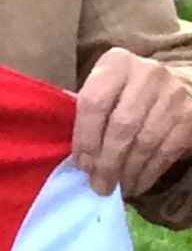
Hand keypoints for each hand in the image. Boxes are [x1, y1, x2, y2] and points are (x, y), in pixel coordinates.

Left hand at [72, 47, 191, 196]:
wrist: (179, 85)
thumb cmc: (128, 92)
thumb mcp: (106, 87)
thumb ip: (87, 111)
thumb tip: (71, 152)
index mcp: (117, 63)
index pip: (94, 102)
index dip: (85, 138)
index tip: (81, 164)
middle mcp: (148, 74)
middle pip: (122, 126)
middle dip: (107, 162)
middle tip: (98, 185)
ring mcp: (173, 95)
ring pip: (145, 143)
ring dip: (127, 172)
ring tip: (115, 188)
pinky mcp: (191, 117)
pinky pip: (165, 153)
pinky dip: (147, 174)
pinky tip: (135, 184)